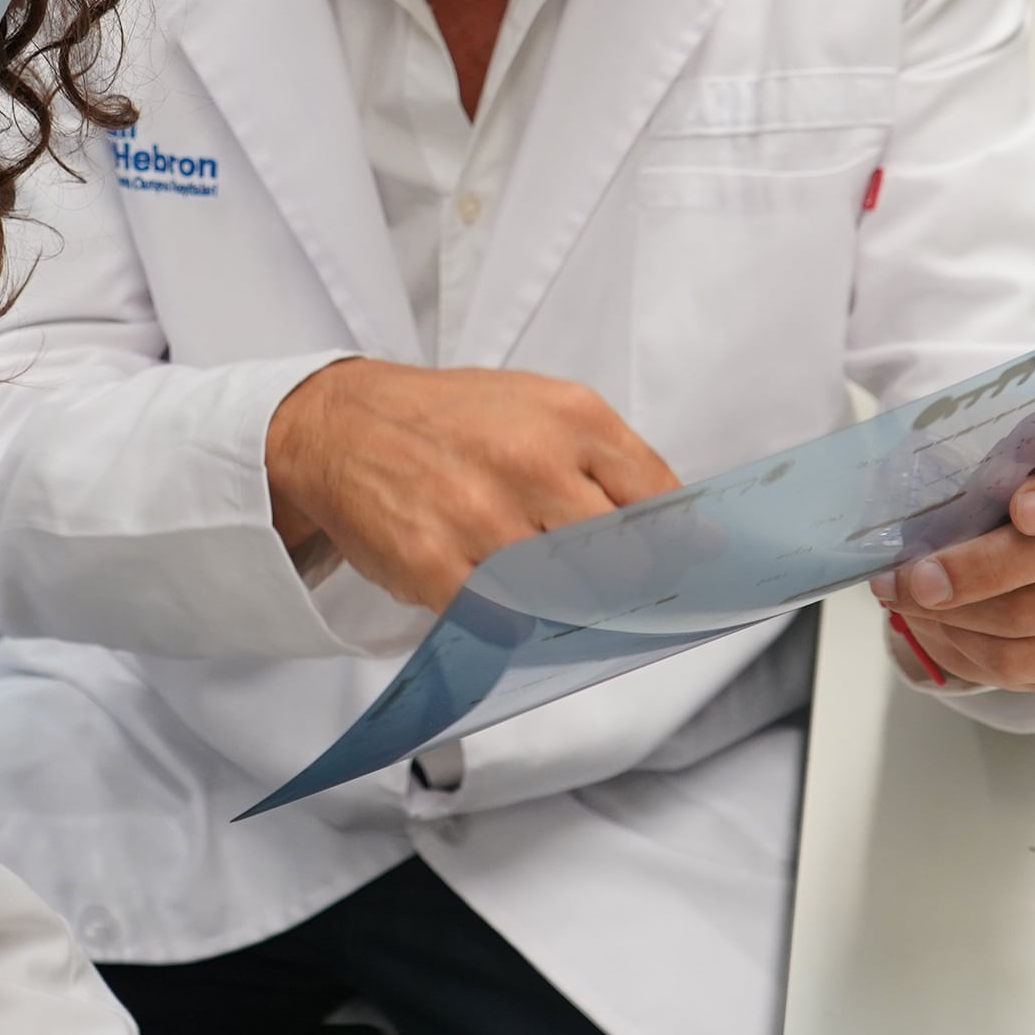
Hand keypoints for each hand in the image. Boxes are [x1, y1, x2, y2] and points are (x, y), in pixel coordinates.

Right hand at [264, 359, 676, 608]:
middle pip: (623, 559)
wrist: (342, 424)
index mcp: (570, 418)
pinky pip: (503, 623)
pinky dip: (511, 623)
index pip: (659, 499)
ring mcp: (481, 516)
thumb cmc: (452, 422)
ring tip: (550, 588)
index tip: (687, 570)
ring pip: (568, 596)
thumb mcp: (542, 410)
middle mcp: (531, 463)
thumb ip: (614, 465)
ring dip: (568, 606)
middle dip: (629, 584)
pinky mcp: (435, 564)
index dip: (680, 545)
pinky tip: (500, 598)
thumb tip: (691, 536)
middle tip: (617, 590)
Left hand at [872, 400, 1034, 694]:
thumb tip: (915, 514)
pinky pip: (1033, 661)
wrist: (997, 515)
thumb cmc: (985, 468)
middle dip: (981, 571)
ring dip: (961, 615)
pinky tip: (937, 625)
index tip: (1021, 509)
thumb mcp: (977, 441)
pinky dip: (971, 648)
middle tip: (917, 579)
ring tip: (909, 600)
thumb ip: (967, 457)